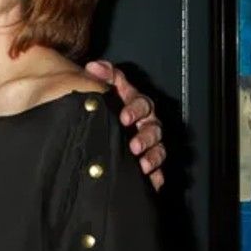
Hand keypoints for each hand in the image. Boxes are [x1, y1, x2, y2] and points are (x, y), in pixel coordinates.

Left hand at [86, 59, 166, 189]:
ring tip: (143, 166)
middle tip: (133, 146)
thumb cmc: (101, 100)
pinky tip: (154, 183)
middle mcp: (146, 123)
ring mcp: (147, 143)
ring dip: (153, 157)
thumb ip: (102, 73)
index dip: (135, 110)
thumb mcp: (101, 83)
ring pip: (158, 149)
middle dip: (145, 138)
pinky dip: (156, 176)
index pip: (142, 104)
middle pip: (154, 129)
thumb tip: (94, 67)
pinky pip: (156, 170)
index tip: (124, 117)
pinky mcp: (146, 161)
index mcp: (137, 104)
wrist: (92, 116)